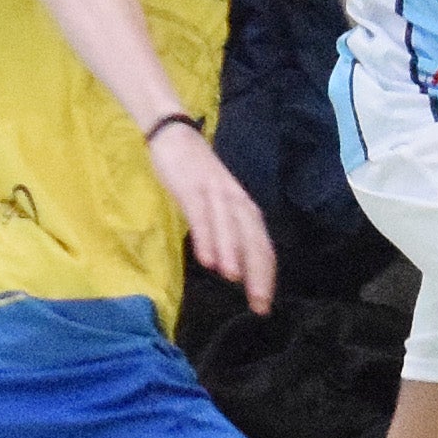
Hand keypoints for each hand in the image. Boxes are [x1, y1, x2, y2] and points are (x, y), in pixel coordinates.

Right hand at [146, 119, 275, 315]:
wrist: (172, 132)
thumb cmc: (192, 172)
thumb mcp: (213, 201)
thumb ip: (224, 228)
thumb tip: (231, 264)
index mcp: (242, 205)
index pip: (261, 243)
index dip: (265, 275)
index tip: (263, 305)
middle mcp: (234, 199)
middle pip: (253, 238)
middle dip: (258, 273)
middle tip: (259, 304)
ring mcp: (214, 192)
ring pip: (230, 227)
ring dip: (234, 254)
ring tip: (235, 281)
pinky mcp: (192, 187)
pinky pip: (202, 216)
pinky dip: (207, 237)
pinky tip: (208, 260)